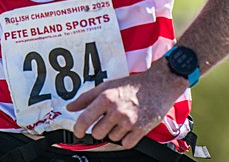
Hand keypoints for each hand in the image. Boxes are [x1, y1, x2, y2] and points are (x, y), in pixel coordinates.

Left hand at [66, 63, 186, 148]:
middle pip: (97, 133)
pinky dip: (126, 139)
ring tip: (122, 120)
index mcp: (106, 97)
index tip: (78, 132)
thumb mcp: (107, 86)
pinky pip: (126, 144)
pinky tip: (129, 128)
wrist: (158, 85)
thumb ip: (86, 98)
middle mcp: (116, 110)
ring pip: (112, 138)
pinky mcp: (141, 129)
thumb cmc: (131, 85)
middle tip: (107, 121)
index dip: (78, 128)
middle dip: (100, 129)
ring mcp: (129, 121)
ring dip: (114, 132)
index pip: (85, 119)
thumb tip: (70, 107)